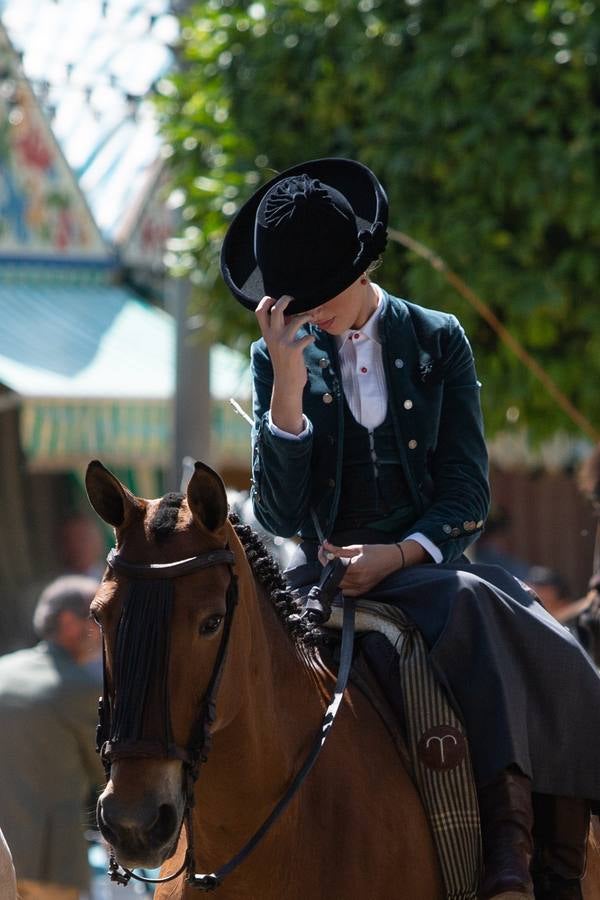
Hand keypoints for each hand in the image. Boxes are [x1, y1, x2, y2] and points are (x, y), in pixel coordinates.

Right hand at [255, 295, 314, 433]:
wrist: (286, 383)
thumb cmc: (284, 362)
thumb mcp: (277, 344)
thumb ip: (280, 330)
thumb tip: (290, 312)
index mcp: (267, 334)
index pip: (259, 312)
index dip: (266, 301)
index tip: (274, 298)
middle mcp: (273, 336)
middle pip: (276, 309)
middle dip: (286, 300)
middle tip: (294, 299)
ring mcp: (283, 343)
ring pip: (296, 319)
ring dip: (306, 316)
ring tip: (310, 318)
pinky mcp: (295, 350)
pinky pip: (307, 337)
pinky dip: (312, 337)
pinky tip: (312, 339)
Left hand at [318, 541, 403, 595]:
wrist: (393, 559)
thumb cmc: (377, 551)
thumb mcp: (357, 548)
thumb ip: (339, 550)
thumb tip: (325, 546)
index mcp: (356, 567)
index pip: (333, 566)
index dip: (324, 558)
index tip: (321, 550)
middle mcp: (358, 580)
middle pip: (334, 577)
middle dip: (328, 566)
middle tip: (327, 556)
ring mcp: (361, 587)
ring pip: (339, 585)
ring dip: (335, 575)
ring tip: (336, 564)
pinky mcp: (363, 591)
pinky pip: (347, 591)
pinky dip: (343, 584)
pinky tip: (344, 575)